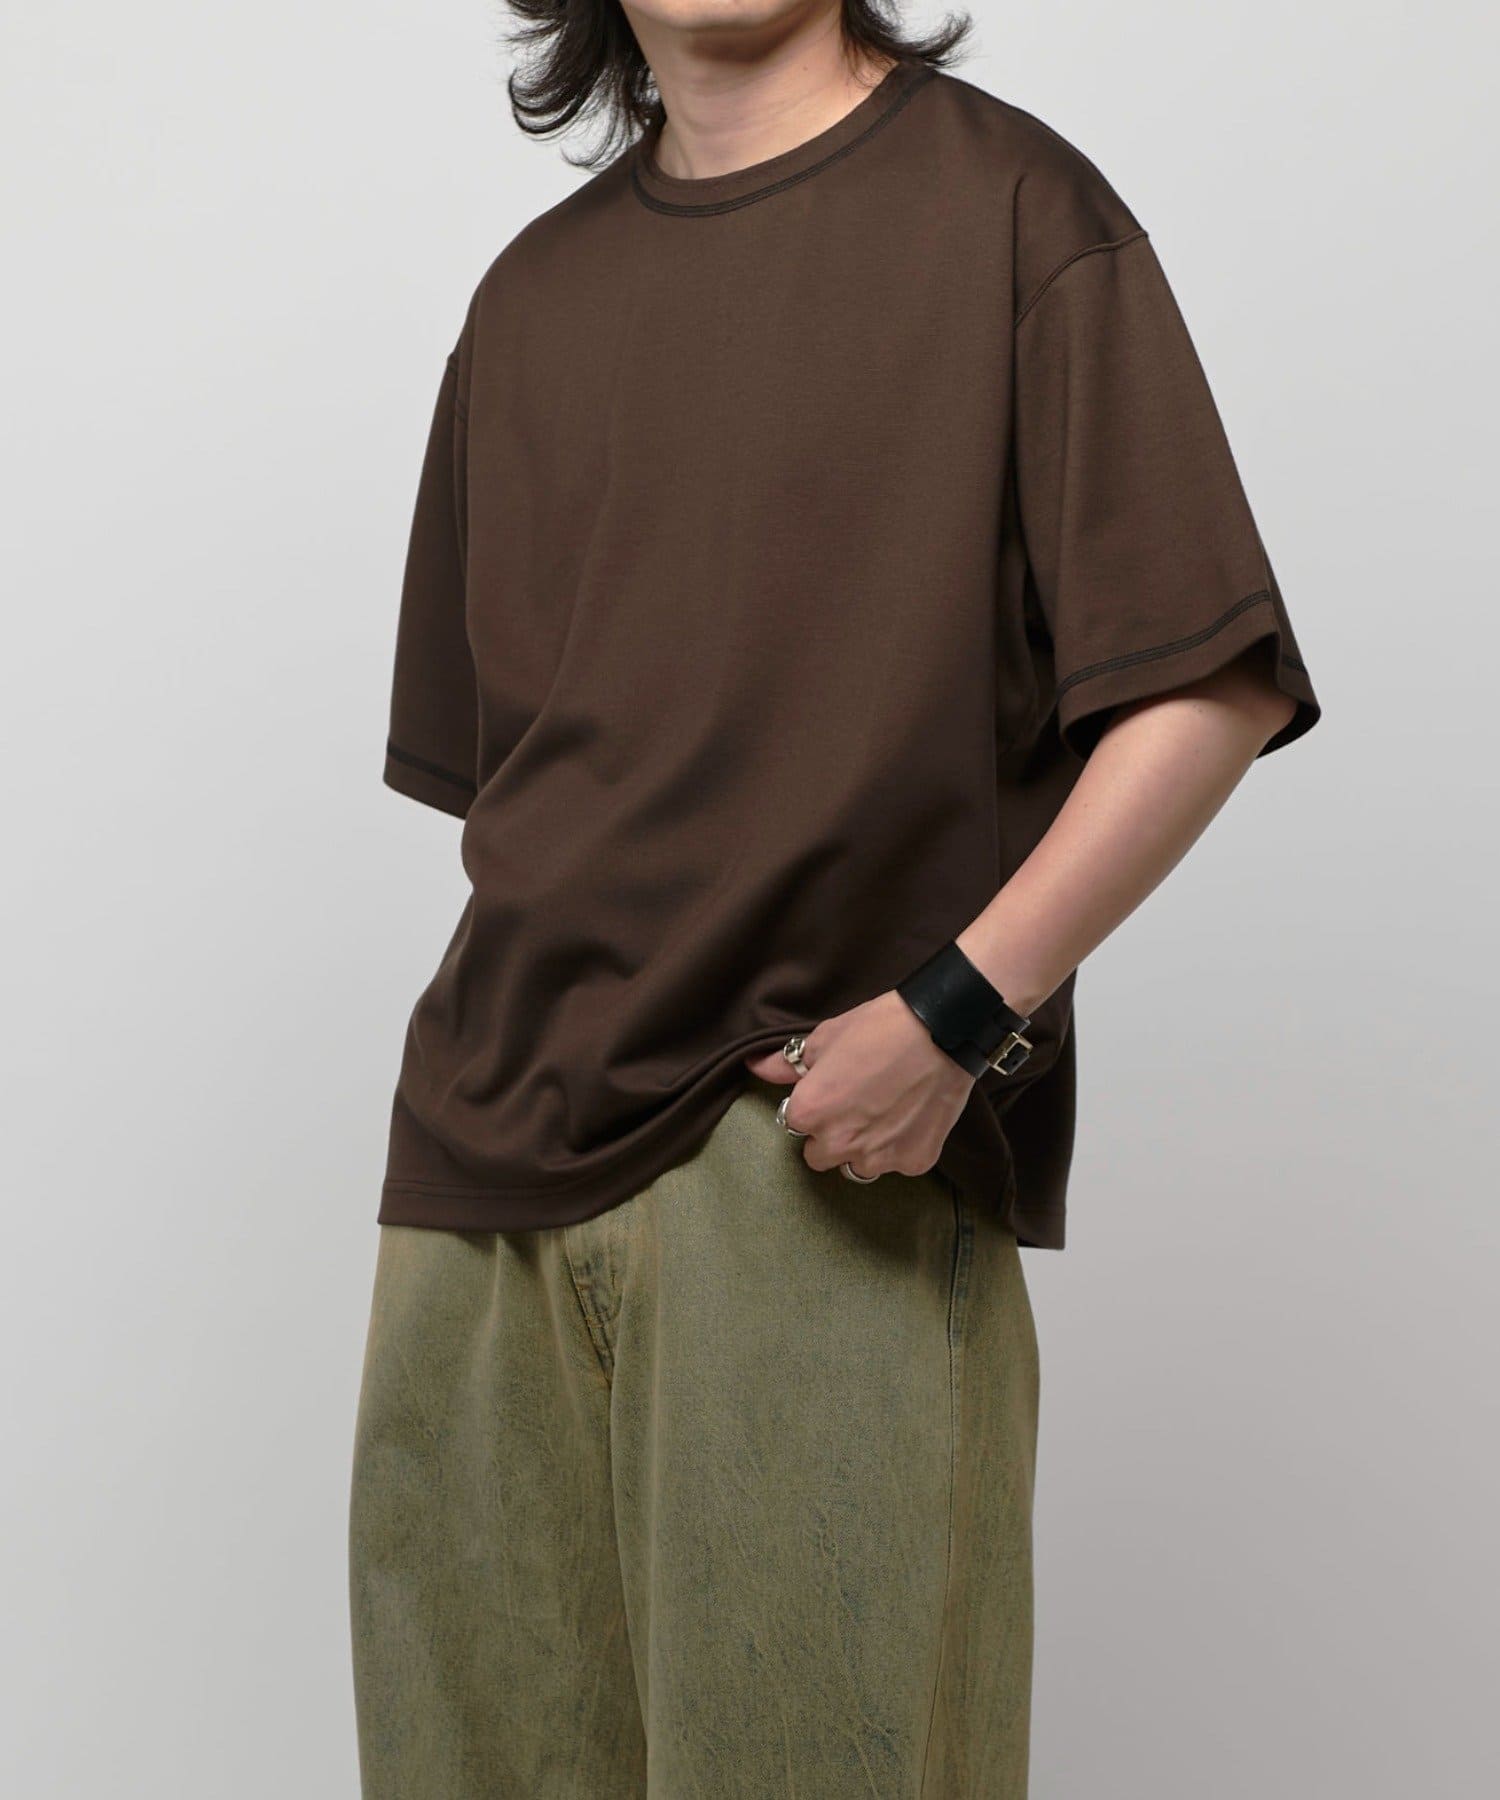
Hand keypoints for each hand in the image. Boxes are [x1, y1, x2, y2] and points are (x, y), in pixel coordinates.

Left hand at [743, 990, 973, 1179]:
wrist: (942, 1032)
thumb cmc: (879, 1028)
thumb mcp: (825, 1037)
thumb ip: (786, 1063)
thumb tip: (756, 1066)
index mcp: (810, 1113)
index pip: (794, 1125)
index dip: (811, 1107)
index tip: (829, 1093)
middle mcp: (839, 1144)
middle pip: (820, 1156)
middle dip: (831, 1137)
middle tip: (855, 1107)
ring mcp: (879, 1158)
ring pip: (858, 1167)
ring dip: (863, 1149)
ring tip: (884, 1115)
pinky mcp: (914, 1162)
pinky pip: (898, 1163)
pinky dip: (901, 1147)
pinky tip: (911, 1117)